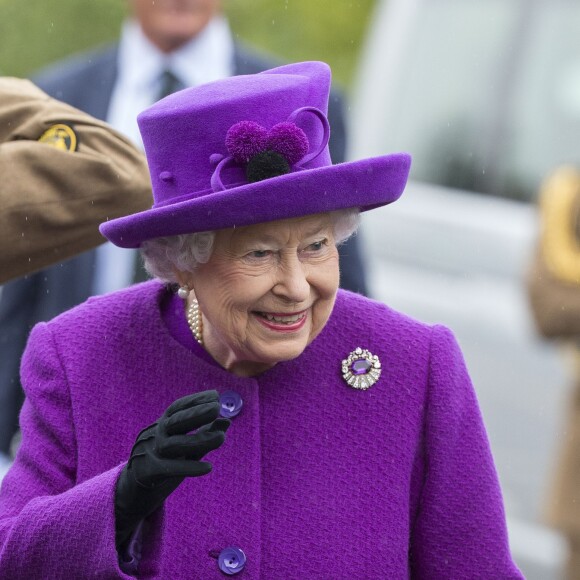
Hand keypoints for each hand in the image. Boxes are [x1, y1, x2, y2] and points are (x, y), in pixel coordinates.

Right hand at [114, 390, 229, 548]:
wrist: (132, 493)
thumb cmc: (164, 464)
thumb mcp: (186, 448)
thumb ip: (204, 435)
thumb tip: (227, 421)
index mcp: (161, 426)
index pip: (177, 408)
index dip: (195, 400)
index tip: (215, 395)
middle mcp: (155, 435)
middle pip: (175, 421)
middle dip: (196, 413)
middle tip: (217, 408)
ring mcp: (150, 453)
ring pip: (175, 444)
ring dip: (199, 440)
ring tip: (221, 438)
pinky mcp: (148, 473)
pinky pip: (169, 468)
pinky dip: (189, 467)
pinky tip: (208, 468)